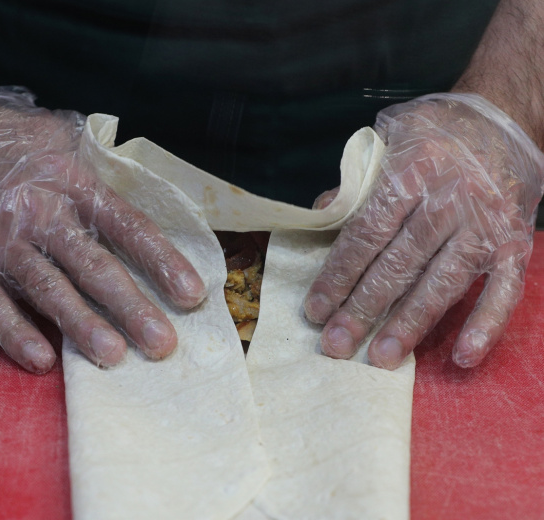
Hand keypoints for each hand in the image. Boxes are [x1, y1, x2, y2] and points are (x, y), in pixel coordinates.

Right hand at [0, 88, 205, 372]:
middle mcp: (38, 211)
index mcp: (70, 181)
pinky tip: (43, 360)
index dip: (161, 261)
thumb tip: (139, 194)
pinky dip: (15, 333)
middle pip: (93, 265)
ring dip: (82, 326)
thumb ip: (94, 170)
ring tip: (114, 357)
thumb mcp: (55, 137)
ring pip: (48, 289)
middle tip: (162, 345)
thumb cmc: (1, 139)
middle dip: (131, 308)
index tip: (191, 294)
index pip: (126, 225)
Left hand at [304, 94, 543, 369]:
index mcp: (412, 171)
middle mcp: (450, 199)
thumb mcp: (389, 136)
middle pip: (398, 264)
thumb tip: (323, 213)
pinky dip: (486, 323)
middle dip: (363, 308)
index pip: (366, 233)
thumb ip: (357, 178)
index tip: (316, 308)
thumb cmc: (438, 130)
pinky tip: (464, 355)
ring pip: (443, 282)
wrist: (507, 115)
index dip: (339, 275)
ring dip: (411, 324)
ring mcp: (486, 224)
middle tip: (335, 344)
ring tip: (382, 357)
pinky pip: (505, 288)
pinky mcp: (517, 241)